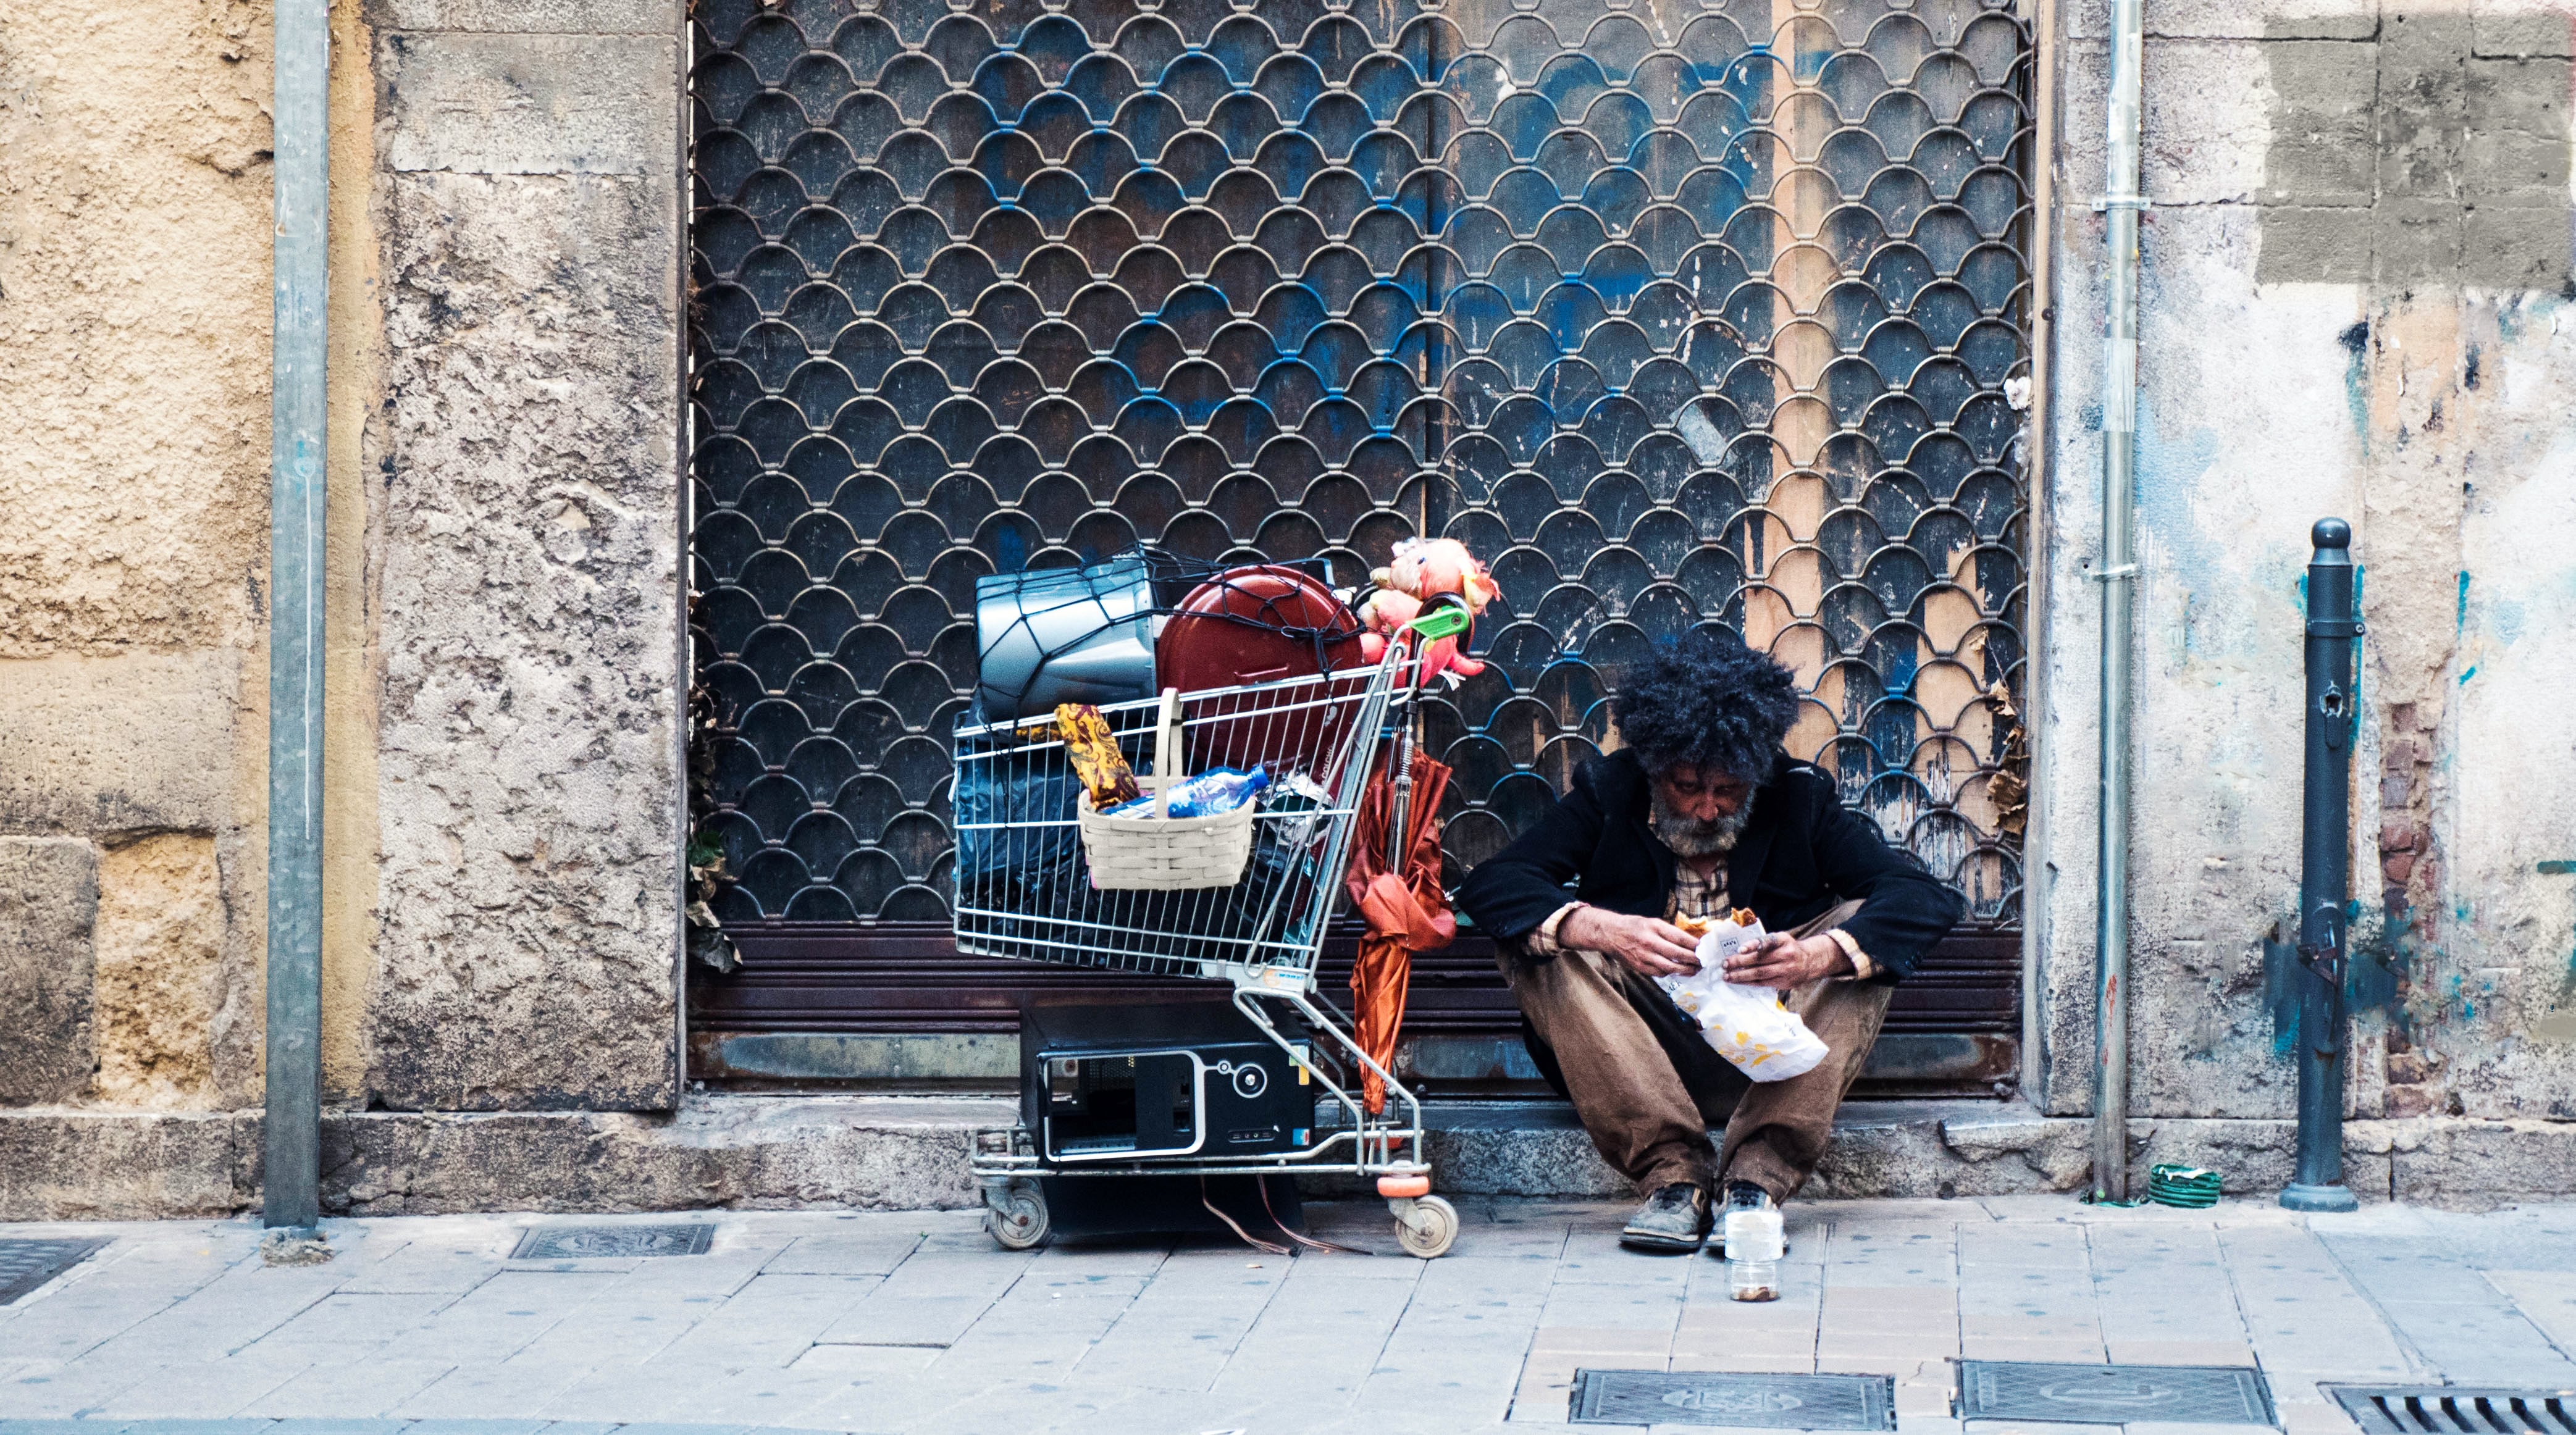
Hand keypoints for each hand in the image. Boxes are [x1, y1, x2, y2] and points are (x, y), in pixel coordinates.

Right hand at [1562, 907, 1701, 978]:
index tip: (1704, 949)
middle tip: (1703, 962)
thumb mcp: (1652, 922)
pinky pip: (1659, 973)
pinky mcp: (1640, 967)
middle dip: (1693, 959)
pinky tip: (1677, 971)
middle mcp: (1650, 942)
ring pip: (1670, 967)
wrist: (1610, 934)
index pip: (1680, 937)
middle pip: (1677, 954)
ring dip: (1685, 970)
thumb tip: (1689, 942)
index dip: (1694, 945)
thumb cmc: (1634, 926)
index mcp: (1655, 927)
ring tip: (1694, 970)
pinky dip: (1670, 973)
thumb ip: (1669, 932)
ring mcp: (1645, 956)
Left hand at [1723, 932, 1851, 989]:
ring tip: (1727, 975)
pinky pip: (1763, 983)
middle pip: (1760, 960)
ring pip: (1760, 974)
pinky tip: (1738, 981)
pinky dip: (1749, 982)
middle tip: (1725, 964)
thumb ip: (1764, 941)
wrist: (1810, 961)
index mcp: (1783, 940)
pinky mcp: (1784, 982)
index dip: (1754, 945)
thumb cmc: (1788, 948)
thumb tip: (1740, 949)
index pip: (1768, 941)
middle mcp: (1786, 955)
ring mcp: (1786, 970)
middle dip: (1740, 962)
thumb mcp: (1780, 938)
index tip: (1740, 949)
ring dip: (1741, 975)